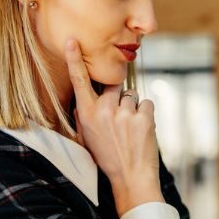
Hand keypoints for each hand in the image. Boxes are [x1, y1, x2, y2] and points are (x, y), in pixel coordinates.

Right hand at [65, 39, 163, 215]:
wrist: (131, 178)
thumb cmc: (108, 157)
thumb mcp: (87, 137)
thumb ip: (84, 115)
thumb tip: (85, 98)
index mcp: (86, 114)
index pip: (79, 81)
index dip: (75, 59)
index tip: (73, 40)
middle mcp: (104, 110)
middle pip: (114, 85)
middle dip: (119, 96)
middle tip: (120, 118)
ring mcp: (125, 113)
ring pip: (132, 96)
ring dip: (133, 109)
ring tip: (130, 130)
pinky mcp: (144, 117)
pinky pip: (146, 104)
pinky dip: (146, 115)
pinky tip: (142, 131)